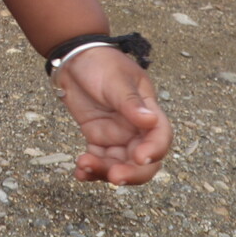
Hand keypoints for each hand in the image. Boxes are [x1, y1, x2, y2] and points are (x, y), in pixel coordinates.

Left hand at [52, 47, 169, 184]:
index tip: (140, 158)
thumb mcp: (116, 79)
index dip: (154, 150)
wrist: (74, 59)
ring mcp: (118, 136)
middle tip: (114, 177)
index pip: (160, 136)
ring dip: (104, 171)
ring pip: (119, 164)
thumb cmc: (102, 63)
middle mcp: (136, 129)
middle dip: (132, 173)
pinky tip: (79, 173)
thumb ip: (130, 102)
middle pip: (144, 161)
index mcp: (149, 111)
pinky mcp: (99, 140)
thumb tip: (151, 121)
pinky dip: (90, 170)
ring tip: (84, 166)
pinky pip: (99, 161)